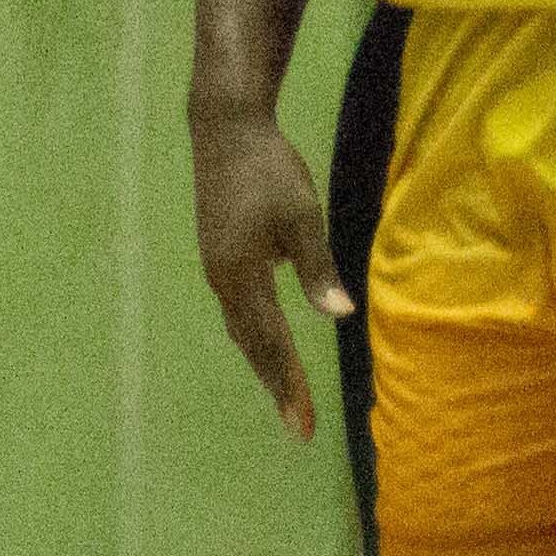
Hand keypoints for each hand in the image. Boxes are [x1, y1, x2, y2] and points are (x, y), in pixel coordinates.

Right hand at [193, 104, 348, 442]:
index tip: (303, 425)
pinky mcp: (220, 255)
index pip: (271, 343)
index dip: (289, 386)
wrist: (225, 128)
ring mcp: (217, 268)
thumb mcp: (301, 214)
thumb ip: (317, 267)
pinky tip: (268, 343)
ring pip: (243, 330)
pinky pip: (239, 310)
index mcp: (241, 275)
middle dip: (277, 386)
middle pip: (253, 346)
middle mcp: (223, 280)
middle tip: (300, 427)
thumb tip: (337, 315)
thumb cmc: (268, 167)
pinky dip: (256, 336)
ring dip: (265, 364)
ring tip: (286, 396)